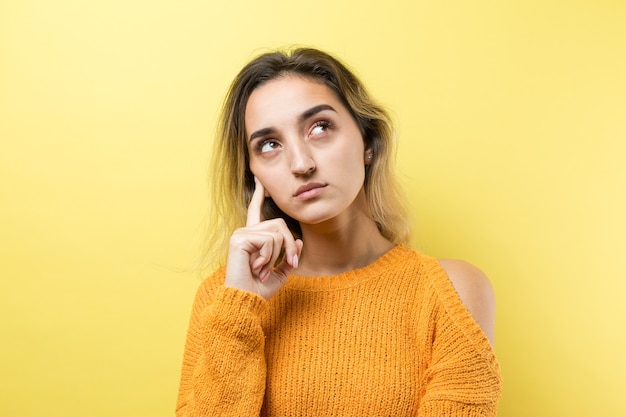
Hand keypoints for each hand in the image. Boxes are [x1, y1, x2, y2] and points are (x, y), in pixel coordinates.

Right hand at [224, 177, 302, 299]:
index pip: (257, 211)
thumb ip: (289, 256)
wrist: (245, 301)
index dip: (260, 195)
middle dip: (289, 245)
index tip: (260, 180)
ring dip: (277, 254)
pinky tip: (257, 267)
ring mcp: (241, 233)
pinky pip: (269, 240)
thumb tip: (299, 241)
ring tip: (263, 269)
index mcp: (253, 237)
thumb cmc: (259, 290)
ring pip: (277, 232)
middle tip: (288, 264)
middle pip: (280, 224)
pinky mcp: (239, 238)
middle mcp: (246, 232)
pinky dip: (269, 257)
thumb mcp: (281, 273)